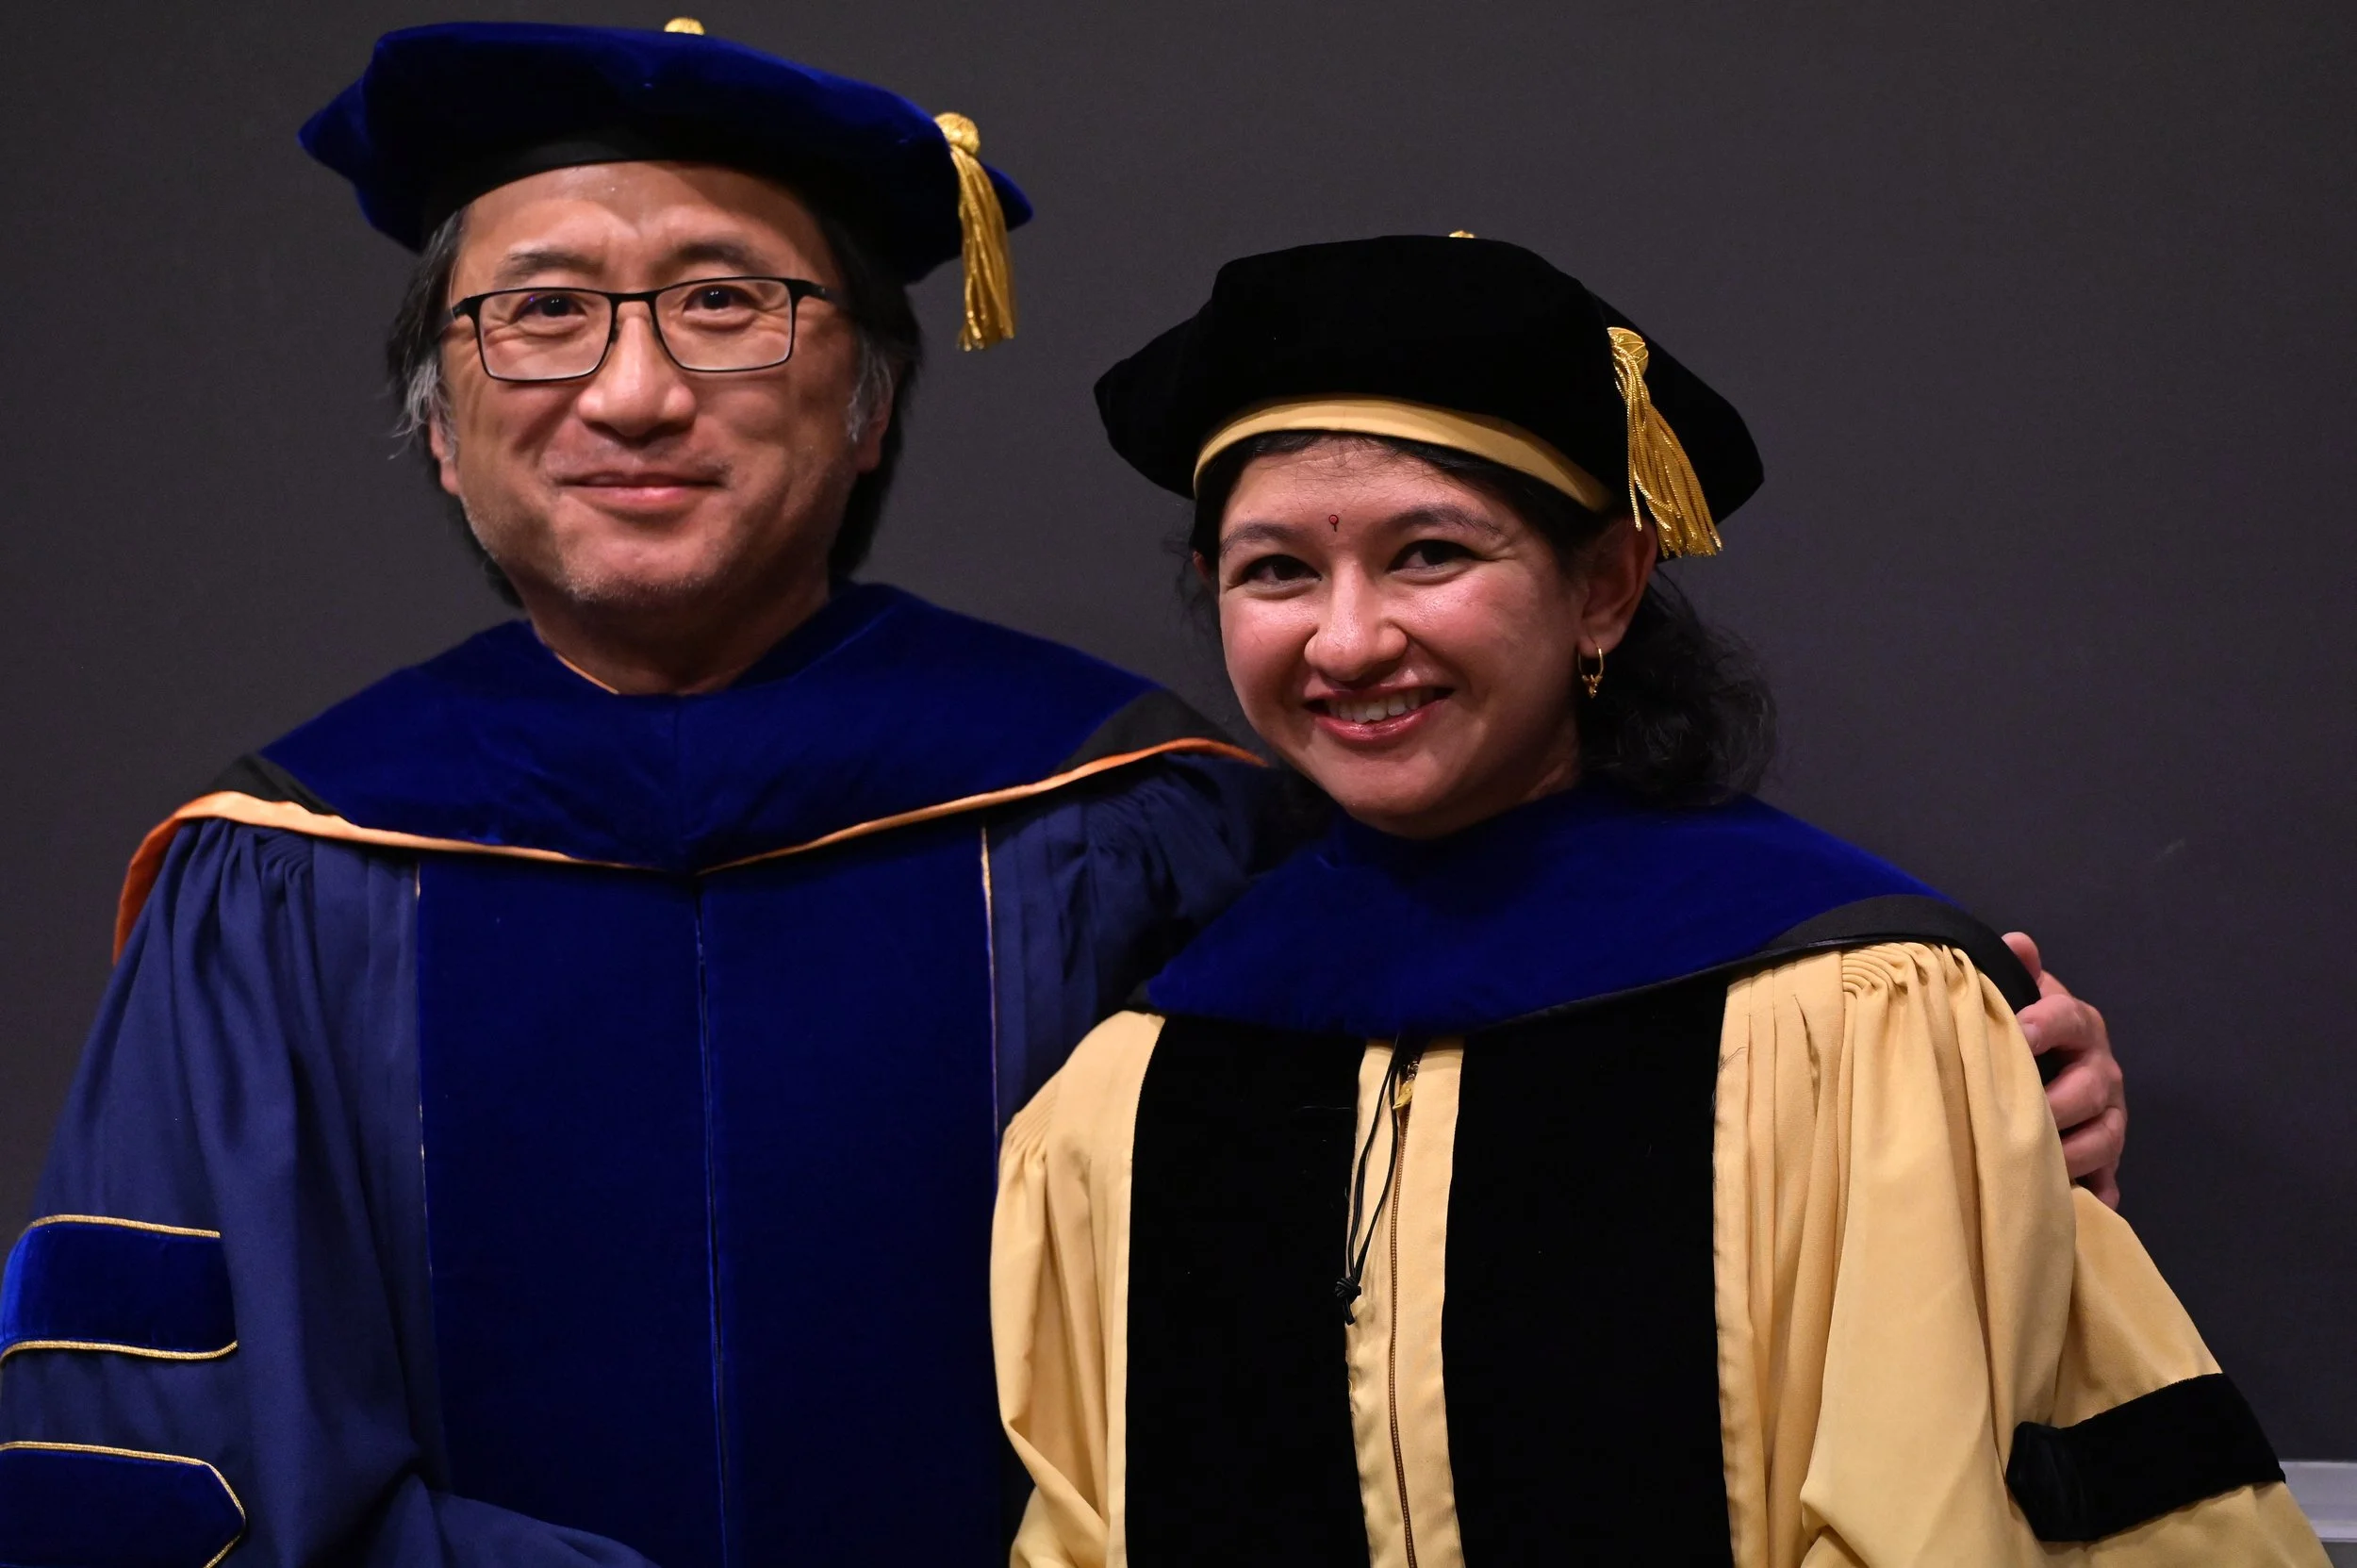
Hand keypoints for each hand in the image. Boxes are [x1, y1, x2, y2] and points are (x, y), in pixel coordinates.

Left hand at [2005, 932, 2125, 1207]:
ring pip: (2103, 1138)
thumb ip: (2015, 971)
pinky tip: (2075, 1206)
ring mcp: (2109, 1116)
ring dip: (2072, 1155)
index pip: (2069, 1019)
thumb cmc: (2023, 1030)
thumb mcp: (2019, 996)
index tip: (2019, 1032)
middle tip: (2020, 1117)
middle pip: (2090, 1089)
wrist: (2049, 1062)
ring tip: (2038, 1167)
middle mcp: (2101, 1070)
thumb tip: (2018, 942)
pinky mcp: (2106, 1158)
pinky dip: (2095, 1196)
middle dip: (2056, 1104)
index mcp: (2078, 1025)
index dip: (2045, 1024)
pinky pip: (2108, 1181)